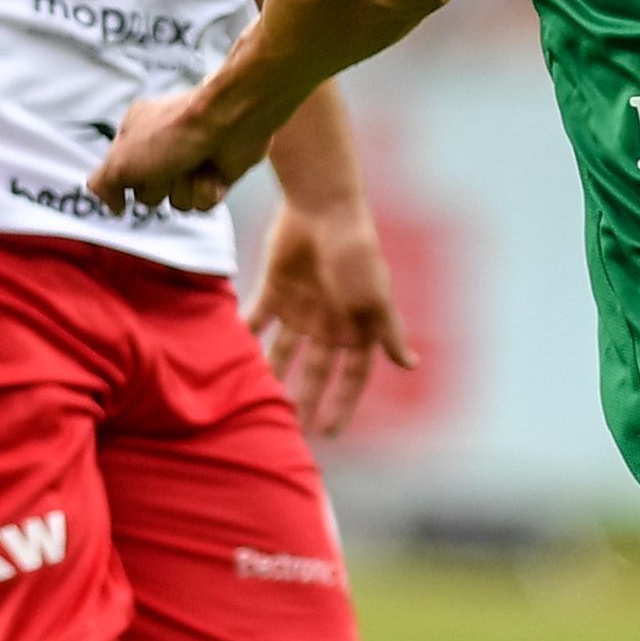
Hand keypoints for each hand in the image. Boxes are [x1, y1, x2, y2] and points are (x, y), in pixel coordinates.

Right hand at [89, 90, 255, 216]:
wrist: (229, 120)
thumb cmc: (174, 132)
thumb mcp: (121, 160)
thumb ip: (103, 185)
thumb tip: (113, 208)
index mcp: (134, 134)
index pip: (118, 176)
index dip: (125, 179)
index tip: (134, 171)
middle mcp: (162, 148)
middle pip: (147, 196)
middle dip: (158, 186)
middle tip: (167, 164)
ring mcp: (190, 163)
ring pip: (178, 203)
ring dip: (184, 188)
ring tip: (194, 164)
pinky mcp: (216, 176)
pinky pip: (202, 204)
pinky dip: (206, 190)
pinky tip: (212, 171)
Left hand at [248, 198, 415, 435]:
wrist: (323, 208)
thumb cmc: (356, 253)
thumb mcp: (375, 297)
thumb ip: (388, 333)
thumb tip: (411, 366)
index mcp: (357, 326)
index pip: (352, 375)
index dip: (342, 403)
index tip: (328, 432)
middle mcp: (329, 322)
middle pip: (315, 369)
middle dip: (304, 398)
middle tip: (288, 428)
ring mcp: (301, 307)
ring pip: (283, 351)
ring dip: (272, 373)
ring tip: (255, 399)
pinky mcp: (275, 290)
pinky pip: (257, 320)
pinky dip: (244, 336)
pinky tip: (228, 358)